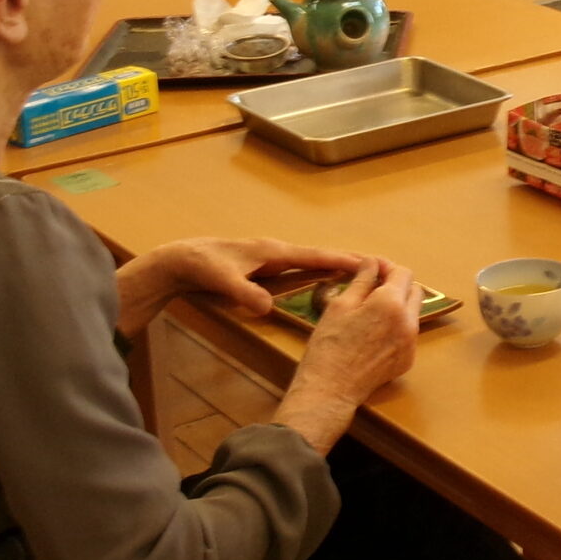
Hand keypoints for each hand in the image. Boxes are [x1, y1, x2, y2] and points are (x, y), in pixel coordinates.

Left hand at [152, 237, 377, 315]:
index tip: (369, 263)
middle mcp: (276, 251)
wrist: (180, 259)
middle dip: (348, 259)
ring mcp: (271, 258)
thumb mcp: (222, 282)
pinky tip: (326, 279)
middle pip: (320, 254)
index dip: (341, 260)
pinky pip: (301, 267)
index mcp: (272, 252)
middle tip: (380, 265)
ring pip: (311, 260)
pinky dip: (319, 270)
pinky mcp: (265, 266)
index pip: (314, 256)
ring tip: (363, 272)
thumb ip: (245, 294)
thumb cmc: (202, 266)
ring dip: (335, 264)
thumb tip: (269, 308)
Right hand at [278, 261, 420, 450]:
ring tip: (372, 311)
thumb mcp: (341, 304)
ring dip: (398, 306)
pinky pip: (408, 334)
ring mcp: (411, 343)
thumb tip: (372, 262)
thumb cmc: (330, 344)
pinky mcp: (407, 360)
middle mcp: (408, 322)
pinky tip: (374, 334)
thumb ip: (362, 280)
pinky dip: (396, 327)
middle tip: (373, 288)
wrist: (331, 388)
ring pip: (413, 313)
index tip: (373, 269)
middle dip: (397, 285)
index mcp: (391, 303)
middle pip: (414, 291)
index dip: (387, 267)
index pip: (403, 273)